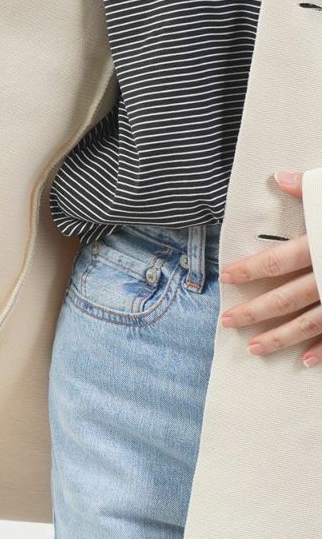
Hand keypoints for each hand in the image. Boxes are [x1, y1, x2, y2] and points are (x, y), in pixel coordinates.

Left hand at [219, 170, 321, 366]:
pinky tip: (306, 360)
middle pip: (287, 297)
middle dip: (255, 311)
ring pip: (310, 322)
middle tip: (227, 322)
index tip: (227, 276)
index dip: (250, 269)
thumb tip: (279, 177)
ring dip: (281, 337)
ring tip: (255, 348)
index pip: (278, 260)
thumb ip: (311, 190)